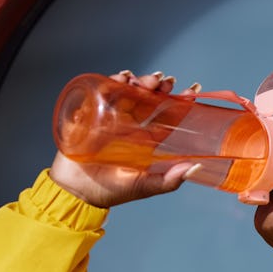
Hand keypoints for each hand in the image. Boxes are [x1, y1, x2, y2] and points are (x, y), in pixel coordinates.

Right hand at [49, 71, 202, 207]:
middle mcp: (132, 126)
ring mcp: (112, 118)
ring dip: (140, 82)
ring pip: (129, 93)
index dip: (180, 103)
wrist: (78, 192)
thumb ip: (169, 180)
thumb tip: (194, 167)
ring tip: (148, 81)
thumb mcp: (145, 186)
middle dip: (159, 87)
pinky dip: (113, 82)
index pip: (167, 116)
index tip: (191, 92)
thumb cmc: (112, 190)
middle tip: (166, 82)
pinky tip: (123, 79)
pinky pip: (103, 93)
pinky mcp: (93, 114)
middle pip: (149, 99)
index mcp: (147, 140)